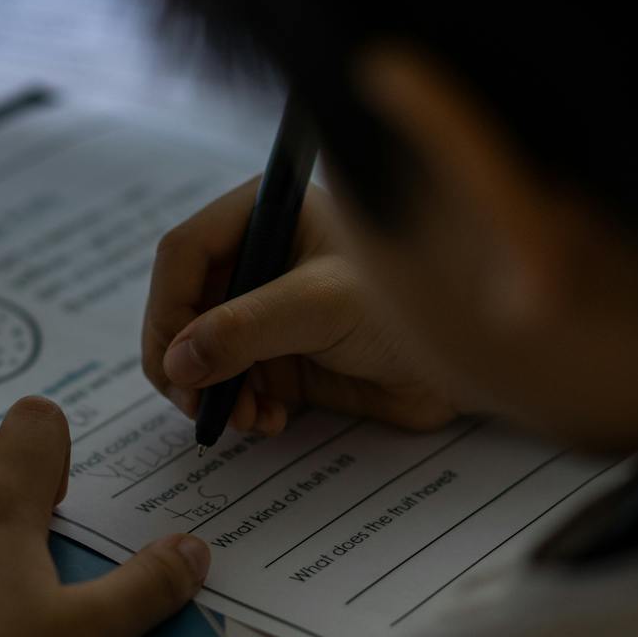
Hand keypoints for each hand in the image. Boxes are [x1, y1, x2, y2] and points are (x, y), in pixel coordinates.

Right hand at [143, 178, 458, 435]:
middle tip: (199, 405)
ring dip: (214, 393)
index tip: (172, 363)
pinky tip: (269, 420)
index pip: (184, 254)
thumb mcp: (320, 306)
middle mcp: (260, 259)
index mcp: (265, 216)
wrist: (468, 357)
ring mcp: (270, 311)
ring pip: (205, 354)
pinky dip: (241, 408)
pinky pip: (236, 385)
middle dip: (189, 361)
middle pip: (185, 308)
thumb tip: (178, 361)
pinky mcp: (287, 357)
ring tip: (246, 417)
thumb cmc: (406, 304)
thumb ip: (245, 329)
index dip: (168, 308)